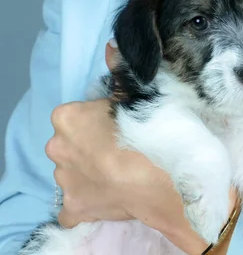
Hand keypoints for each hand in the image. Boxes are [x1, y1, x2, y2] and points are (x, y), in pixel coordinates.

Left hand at [45, 40, 238, 254]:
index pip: (79, 115)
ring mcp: (64, 182)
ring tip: (123, 173)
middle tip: (125, 149)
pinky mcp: (75, 208)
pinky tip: (112, 196)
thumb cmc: (157, 136)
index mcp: (68, 118)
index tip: (124, 126)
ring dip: (92, 172)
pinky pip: (76, 204)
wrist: (170, 182)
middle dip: (91, 145)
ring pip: (75, 172)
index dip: (101, 119)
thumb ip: (120, 73)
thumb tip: (110, 47)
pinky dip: (90, 200)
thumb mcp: (141, 98)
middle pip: (73, 143)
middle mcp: (57, 148)